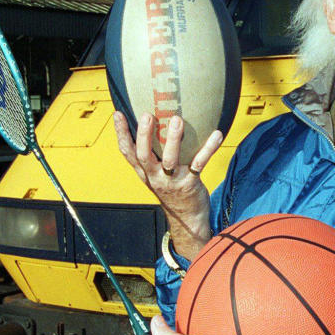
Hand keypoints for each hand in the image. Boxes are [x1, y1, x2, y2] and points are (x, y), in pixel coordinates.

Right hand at [113, 112, 222, 259]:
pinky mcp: (190, 183)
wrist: (187, 220)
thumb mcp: (156, 176)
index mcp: (145, 173)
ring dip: (173, 139)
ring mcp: (173, 181)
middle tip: (146, 115)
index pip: (128, 153)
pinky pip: (199, 164)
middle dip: (144, 135)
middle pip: (144, 155)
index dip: (121, 134)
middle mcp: (156, 177)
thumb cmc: (173, 191)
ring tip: (177, 120)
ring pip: (170, 159)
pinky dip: (209, 148)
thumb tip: (155, 125)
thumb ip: (153, 157)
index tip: (118, 114)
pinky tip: (217, 134)